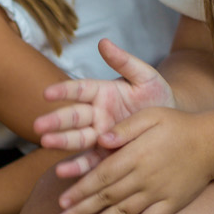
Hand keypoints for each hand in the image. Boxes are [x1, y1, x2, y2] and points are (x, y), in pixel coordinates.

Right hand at [36, 38, 175, 179]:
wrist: (174, 124)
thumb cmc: (158, 96)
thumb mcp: (145, 76)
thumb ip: (124, 62)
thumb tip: (103, 42)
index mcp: (102, 92)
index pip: (79, 89)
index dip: (64, 91)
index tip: (47, 93)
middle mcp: (96, 114)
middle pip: (73, 117)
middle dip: (56, 121)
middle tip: (39, 125)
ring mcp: (99, 136)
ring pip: (76, 139)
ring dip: (60, 142)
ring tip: (46, 143)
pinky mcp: (105, 156)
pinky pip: (89, 162)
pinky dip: (77, 168)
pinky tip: (64, 171)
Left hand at [56, 107, 213, 213]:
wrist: (212, 143)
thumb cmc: (177, 125)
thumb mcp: (151, 115)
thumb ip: (125, 128)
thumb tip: (101, 139)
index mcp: (136, 155)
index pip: (102, 176)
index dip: (80, 190)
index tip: (62, 201)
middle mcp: (145, 177)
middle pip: (107, 198)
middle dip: (80, 212)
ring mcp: (158, 193)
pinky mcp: (171, 205)